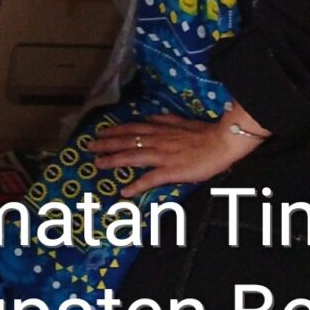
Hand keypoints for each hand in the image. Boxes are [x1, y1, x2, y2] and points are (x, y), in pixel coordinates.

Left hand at [89, 107, 263, 195]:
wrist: (221, 142)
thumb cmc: (205, 133)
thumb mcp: (183, 121)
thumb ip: (166, 121)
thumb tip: (152, 118)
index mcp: (160, 130)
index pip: (131, 128)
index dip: (114, 130)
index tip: (100, 131)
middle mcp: (157, 141)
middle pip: (126, 141)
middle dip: (105, 144)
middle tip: (88, 146)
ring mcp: (162, 156)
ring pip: (132, 157)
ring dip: (113, 160)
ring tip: (98, 164)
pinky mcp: (171, 171)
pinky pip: (150, 179)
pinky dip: (136, 185)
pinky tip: (124, 192)